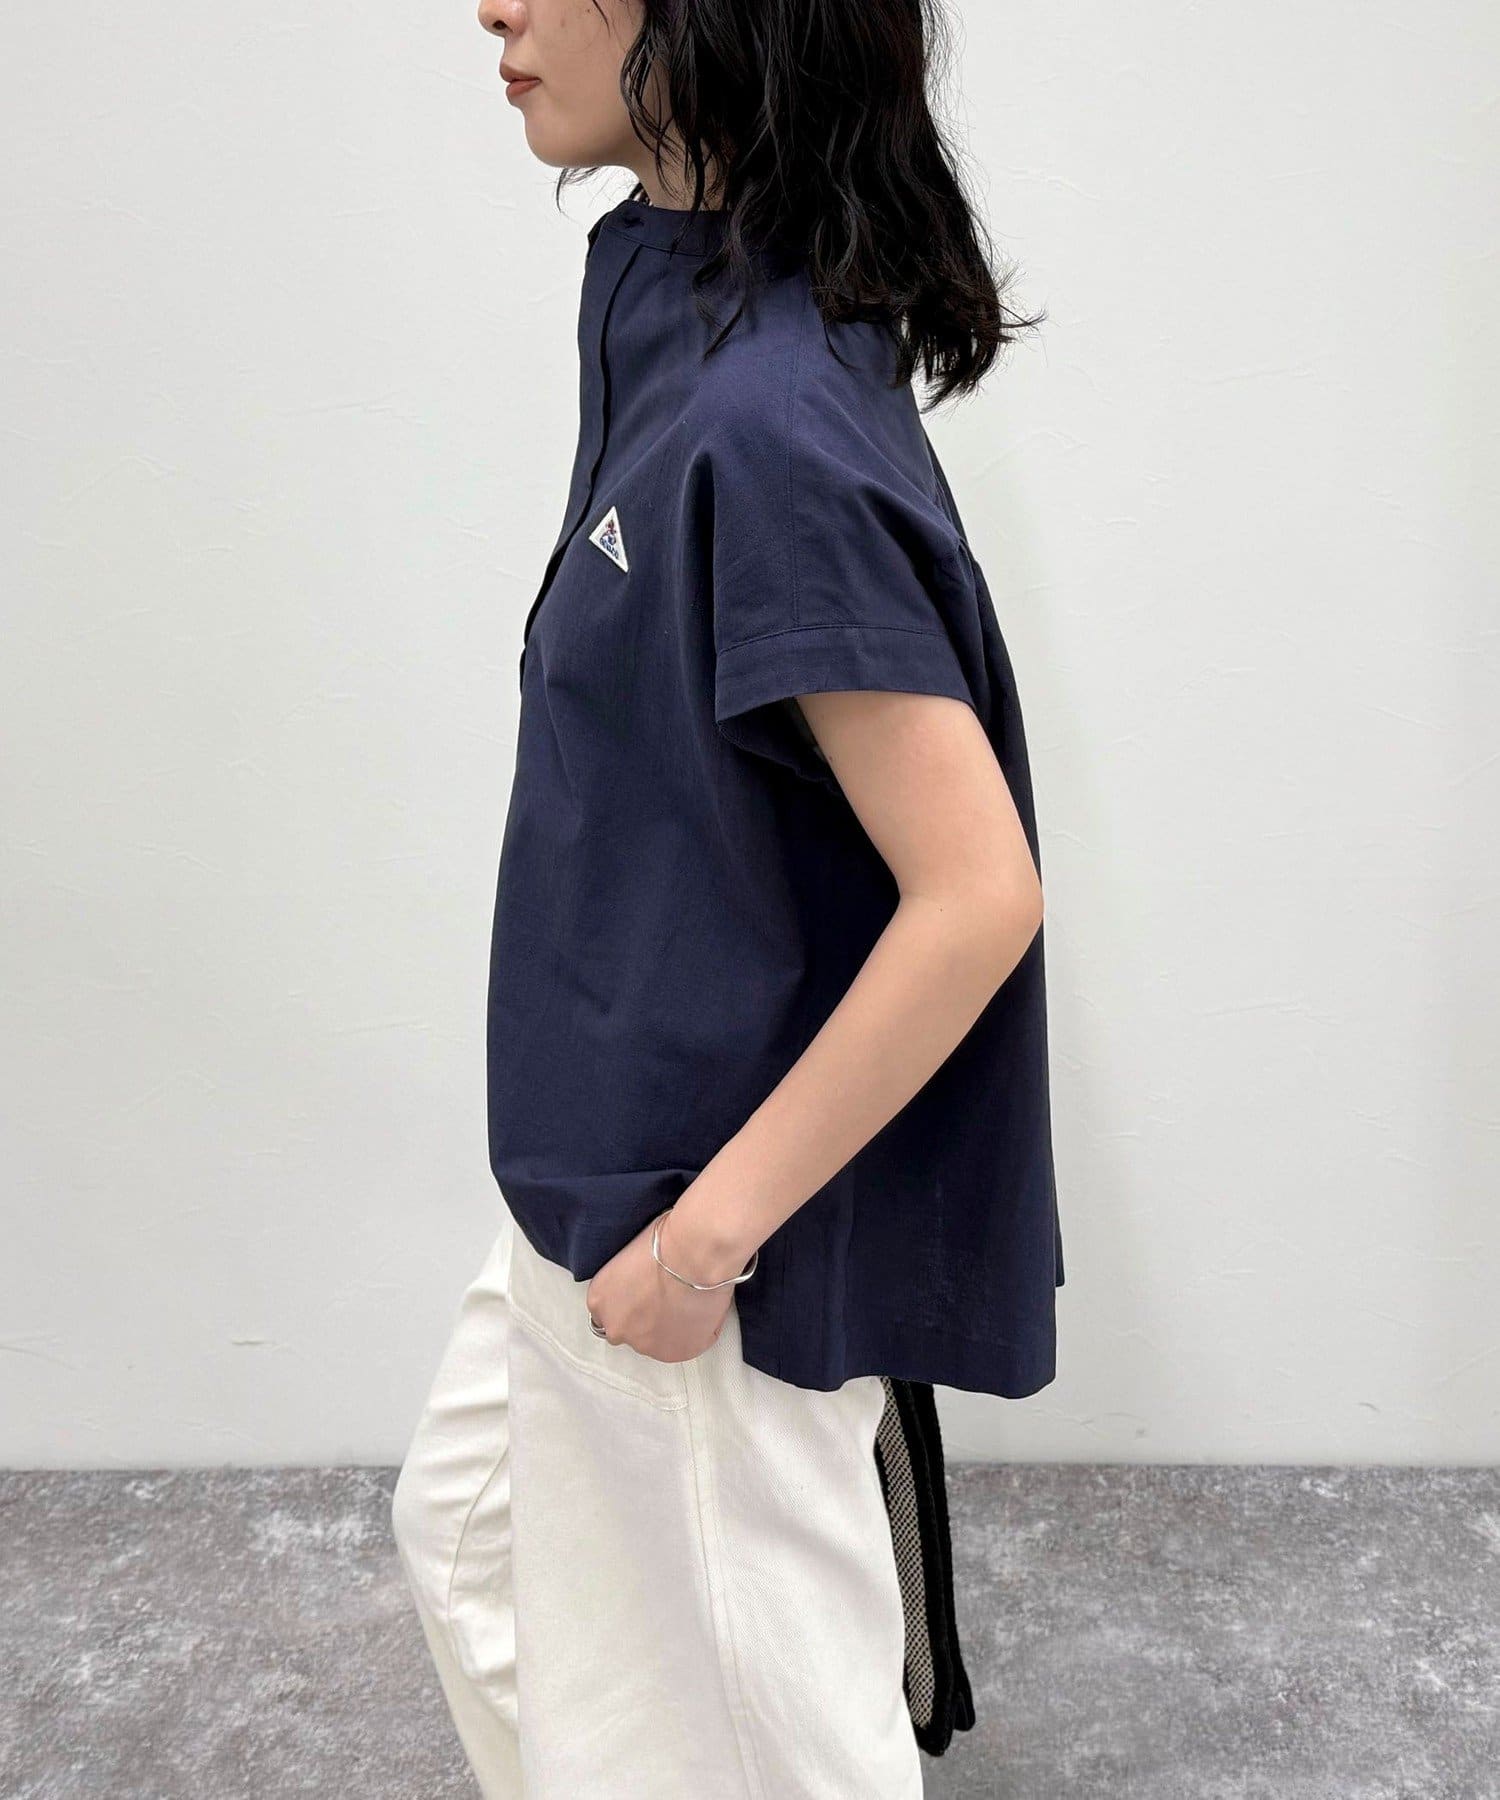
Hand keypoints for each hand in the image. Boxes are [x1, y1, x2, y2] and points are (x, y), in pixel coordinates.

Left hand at [584, 1212, 737, 1362]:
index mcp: (599, 1299)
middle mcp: (617, 1327)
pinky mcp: (676, 1353)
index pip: (609, 1311)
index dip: (630, 1302)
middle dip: (645, 1319)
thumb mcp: (630, 1254)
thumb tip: (643, 1280)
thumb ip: (628, 1279)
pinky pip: (685, 1346)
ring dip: (668, 1328)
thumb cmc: (666, 1240)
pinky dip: (694, 1333)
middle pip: (629, 1329)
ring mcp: (645, 1345)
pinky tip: (701, 1308)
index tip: (645, 1293)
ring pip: (656, 1340)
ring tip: (688, 1302)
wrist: (695, 1254)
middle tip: (668, 1297)